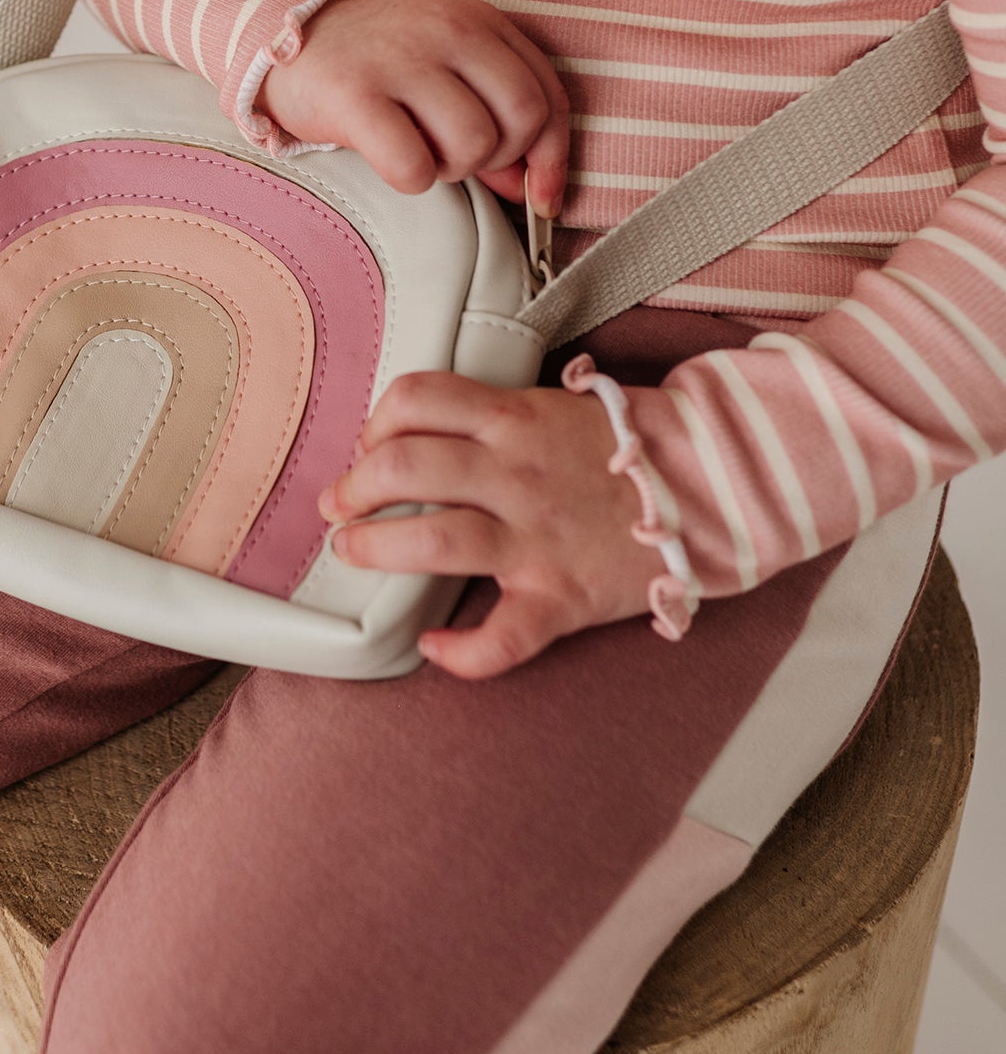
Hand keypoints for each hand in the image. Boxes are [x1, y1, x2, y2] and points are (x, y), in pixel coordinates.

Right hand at [260, 0, 568, 210]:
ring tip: (416, 148)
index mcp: (477, 20)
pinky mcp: (355, 95)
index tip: (540, 194)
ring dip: (449, 168)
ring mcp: (401, 59)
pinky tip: (387, 156)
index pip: (548, 95)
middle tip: (458, 157)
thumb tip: (528, 185)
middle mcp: (447, 30)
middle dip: (499, 159)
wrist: (280, 29)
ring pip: (473, 144)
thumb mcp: (442, 64)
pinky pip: (414, 167)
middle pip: (523, 118)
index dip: (553, 156)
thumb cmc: (374, 57)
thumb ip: (492, 111)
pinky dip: (408, 179)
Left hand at [317, 374, 652, 679]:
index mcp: (514, 421)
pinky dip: (459, 653)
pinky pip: (501, 638)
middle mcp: (518, 474)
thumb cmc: (621, 451)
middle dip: (354, 487)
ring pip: (433, 542)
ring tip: (356, 551)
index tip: (368, 445)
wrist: (712, 485)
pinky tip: (435, 646)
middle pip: (405, 468)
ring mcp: (538, 538)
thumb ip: (487, 418)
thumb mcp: (551, 408)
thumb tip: (410, 435)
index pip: (416, 399)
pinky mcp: (560, 597)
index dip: (376, 422)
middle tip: (341, 506)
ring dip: (377, 548)